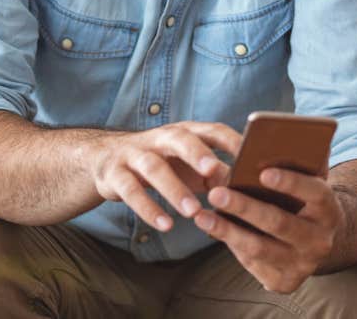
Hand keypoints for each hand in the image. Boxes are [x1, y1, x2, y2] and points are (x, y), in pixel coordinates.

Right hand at [85, 121, 242, 232]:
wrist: (105, 160)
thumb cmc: (162, 165)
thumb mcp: (188, 166)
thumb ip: (216, 174)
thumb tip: (249, 189)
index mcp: (184, 132)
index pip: (211, 130)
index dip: (231, 140)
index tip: (251, 155)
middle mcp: (160, 138)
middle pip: (179, 139)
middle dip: (197, 153)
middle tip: (214, 171)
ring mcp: (135, 154)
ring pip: (154, 167)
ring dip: (174, 189)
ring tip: (193, 211)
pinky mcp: (115, 174)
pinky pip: (130, 190)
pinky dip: (148, 208)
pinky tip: (165, 225)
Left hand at [194, 167, 343, 293]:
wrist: (315, 241)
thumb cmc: (302, 201)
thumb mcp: (306, 182)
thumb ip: (296, 164)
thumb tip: (266, 142)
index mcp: (329, 210)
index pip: (315, 194)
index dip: (291, 183)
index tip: (263, 171)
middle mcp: (320, 241)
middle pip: (280, 223)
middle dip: (245, 208)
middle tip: (216, 193)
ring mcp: (303, 265)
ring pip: (260, 248)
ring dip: (227, 231)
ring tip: (201, 216)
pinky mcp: (284, 281)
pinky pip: (253, 263)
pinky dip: (230, 245)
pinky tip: (211, 230)